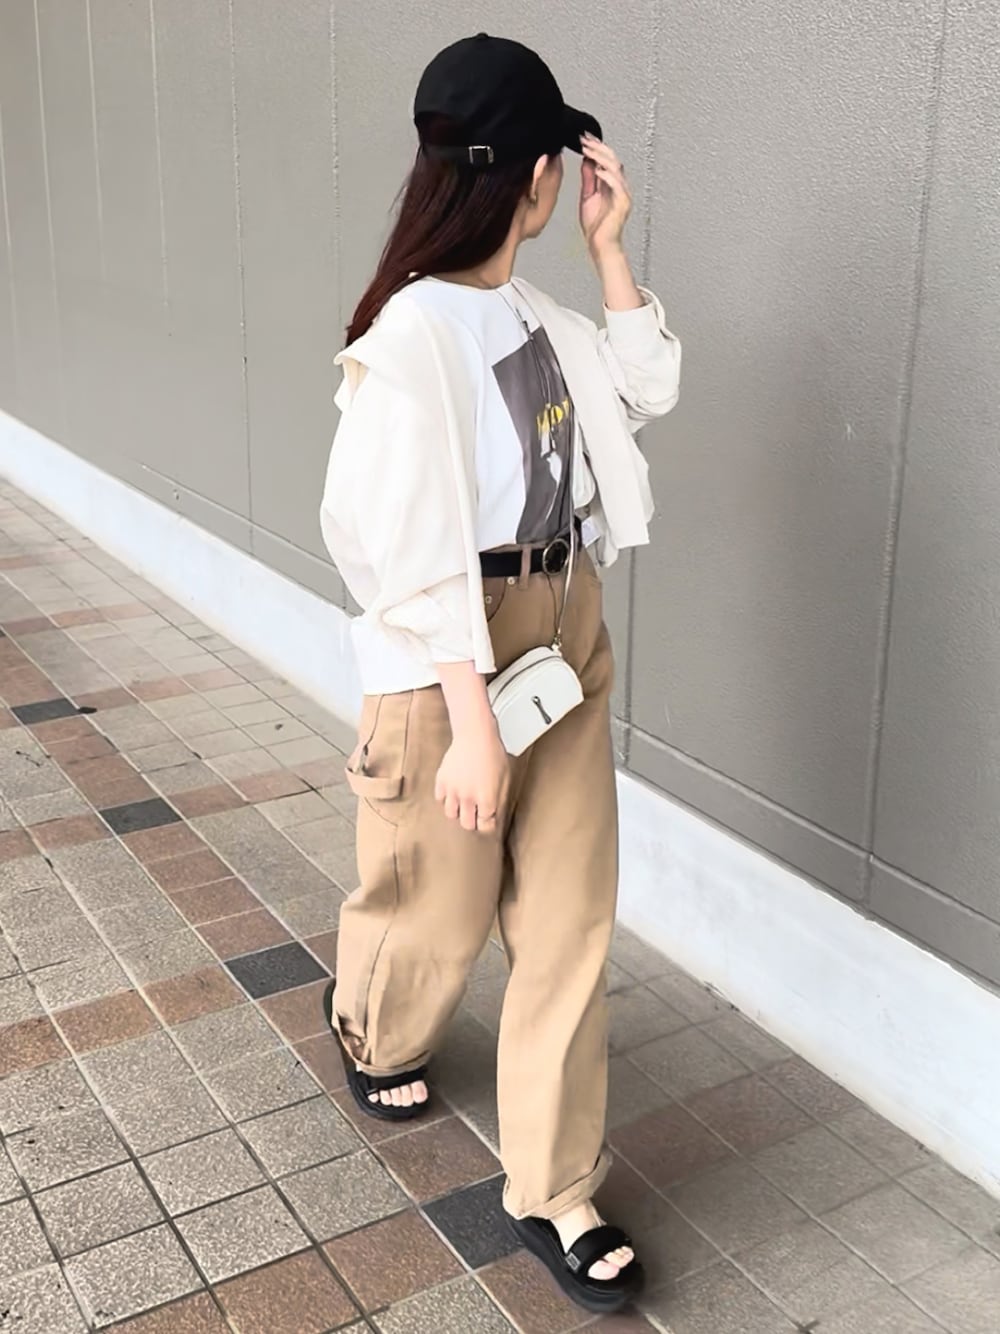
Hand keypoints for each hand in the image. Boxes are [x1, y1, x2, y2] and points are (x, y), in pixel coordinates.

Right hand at [434, 719, 509, 833]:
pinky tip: (454, 791)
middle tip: (475, 813)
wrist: (475, 735)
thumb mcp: (505, 778)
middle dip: (473, 821)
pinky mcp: (441, 780)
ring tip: (464, 802)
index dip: (487, 823)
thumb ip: (499, 800)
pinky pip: (440, 799)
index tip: (487, 818)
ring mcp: (452, 790)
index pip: (484, 825)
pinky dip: (446, 798)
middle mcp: (468, 798)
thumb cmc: (493, 754)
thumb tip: (495, 815)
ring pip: (451, 814)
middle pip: (466, 824)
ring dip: (458, 811)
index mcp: (487, 799)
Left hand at [579, 134, 631, 259]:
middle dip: (598, 147)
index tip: (583, 138)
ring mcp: (623, 194)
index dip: (596, 147)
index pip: (606, 159)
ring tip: (588, 150)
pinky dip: (607, 175)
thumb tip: (587, 160)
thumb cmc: (596, 227)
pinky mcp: (623, 203)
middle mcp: (620, 186)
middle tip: (585, 138)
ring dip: (601, 157)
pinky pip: (617, 185)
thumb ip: (589, 179)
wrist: (601, 246)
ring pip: (615, 168)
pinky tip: (597, 169)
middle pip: (612, 159)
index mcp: (612, 184)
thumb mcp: (587, 196)